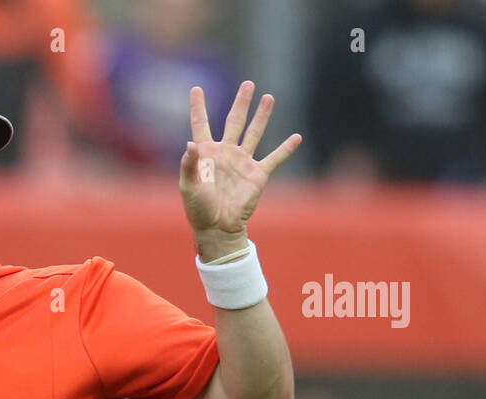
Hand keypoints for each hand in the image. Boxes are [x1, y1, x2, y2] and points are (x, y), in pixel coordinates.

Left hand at [181, 81, 301, 260]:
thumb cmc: (198, 209)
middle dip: (242, 102)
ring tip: (269, 97)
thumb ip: (189, 164)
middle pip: (234, 121)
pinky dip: (286, 149)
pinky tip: (296, 137)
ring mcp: (242, 162)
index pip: (201, 124)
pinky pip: (274, 158)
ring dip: (262, 116)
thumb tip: (190, 143)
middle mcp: (225, 153)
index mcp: (206, 153)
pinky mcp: (257, 174)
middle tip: (248, 84)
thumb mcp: (188, 186)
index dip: (198, 107)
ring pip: (254, 132)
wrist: (218, 228)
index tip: (196, 88)